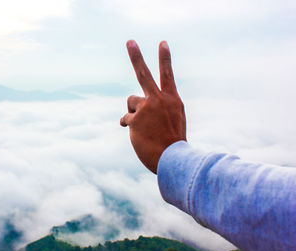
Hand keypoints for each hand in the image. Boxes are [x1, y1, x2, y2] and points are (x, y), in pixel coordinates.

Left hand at [120, 40, 185, 173]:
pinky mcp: (134, 119)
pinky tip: (138, 135)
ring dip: (133, 112)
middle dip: (136, 56)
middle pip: (144, 74)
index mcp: (172, 100)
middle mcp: (159, 100)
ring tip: (144, 127)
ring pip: (131, 102)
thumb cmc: (174, 142)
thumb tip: (136, 105)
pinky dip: (129, 126)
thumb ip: (160, 108)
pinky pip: (126, 119)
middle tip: (130, 42)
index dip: (165, 58)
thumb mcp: (174, 120)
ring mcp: (146, 108)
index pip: (168, 75)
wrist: (174, 159)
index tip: (162, 42)